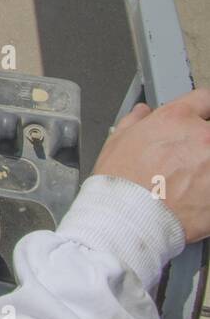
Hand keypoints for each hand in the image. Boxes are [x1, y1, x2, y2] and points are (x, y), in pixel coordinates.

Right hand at [94, 89, 209, 241]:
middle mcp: (202, 136)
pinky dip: (208, 190)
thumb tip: (142, 113)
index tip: (203, 116)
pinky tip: (196, 196)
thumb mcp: (117, 141)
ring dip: (206, 167)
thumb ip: (135, 121)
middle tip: (191, 158)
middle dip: (204, 142)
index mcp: (176, 118)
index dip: (203, 108)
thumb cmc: (122, 182)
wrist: (129, 219)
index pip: (205, 99)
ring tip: (191, 181)